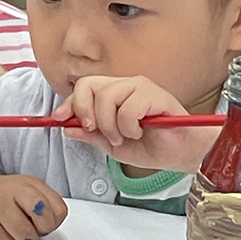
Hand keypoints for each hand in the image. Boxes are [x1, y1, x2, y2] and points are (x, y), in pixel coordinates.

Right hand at [0, 171, 66, 239]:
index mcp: (27, 184)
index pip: (57, 209)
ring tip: (21, 234)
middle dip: (42, 231)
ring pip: (25, 236)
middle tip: (34, 228)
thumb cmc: (4, 195)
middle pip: (43, 221)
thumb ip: (48, 203)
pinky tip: (9, 239)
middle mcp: (10, 194)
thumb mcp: (30, 188)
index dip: (54, 221)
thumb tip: (54, 223)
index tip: (44, 220)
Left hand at [57, 76, 213, 173]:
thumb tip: (67, 127)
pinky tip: (140, 132)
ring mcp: (139, 87)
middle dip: (85, 112)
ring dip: (110, 125)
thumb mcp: (113, 146)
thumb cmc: (153, 147)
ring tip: (125, 136)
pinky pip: (127, 109)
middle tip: (97, 131)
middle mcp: (125, 85)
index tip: (58, 119)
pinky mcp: (154, 94)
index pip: (83, 88)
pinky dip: (129, 127)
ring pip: (106, 97)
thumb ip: (92, 136)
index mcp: (114, 94)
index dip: (68, 103)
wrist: (182, 154)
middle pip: (88, 85)